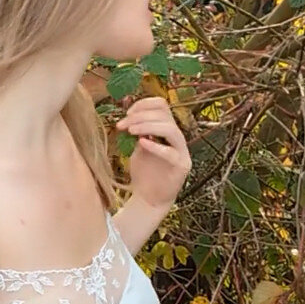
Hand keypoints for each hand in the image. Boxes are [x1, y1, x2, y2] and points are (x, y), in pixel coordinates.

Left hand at [116, 97, 191, 211]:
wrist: (149, 199)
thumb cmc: (143, 172)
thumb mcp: (137, 147)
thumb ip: (138, 132)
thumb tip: (129, 115)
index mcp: (167, 129)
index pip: (162, 105)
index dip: (144, 104)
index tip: (126, 113)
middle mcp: (177, 138)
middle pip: (165, 115)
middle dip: (141, 116)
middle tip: (123, 124)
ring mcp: (182, 151)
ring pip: (170, 129)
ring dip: (148, 126)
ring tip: (130, 131)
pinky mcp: (182, 166)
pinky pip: (171, 152)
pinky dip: (156, 146)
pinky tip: (141, 143)